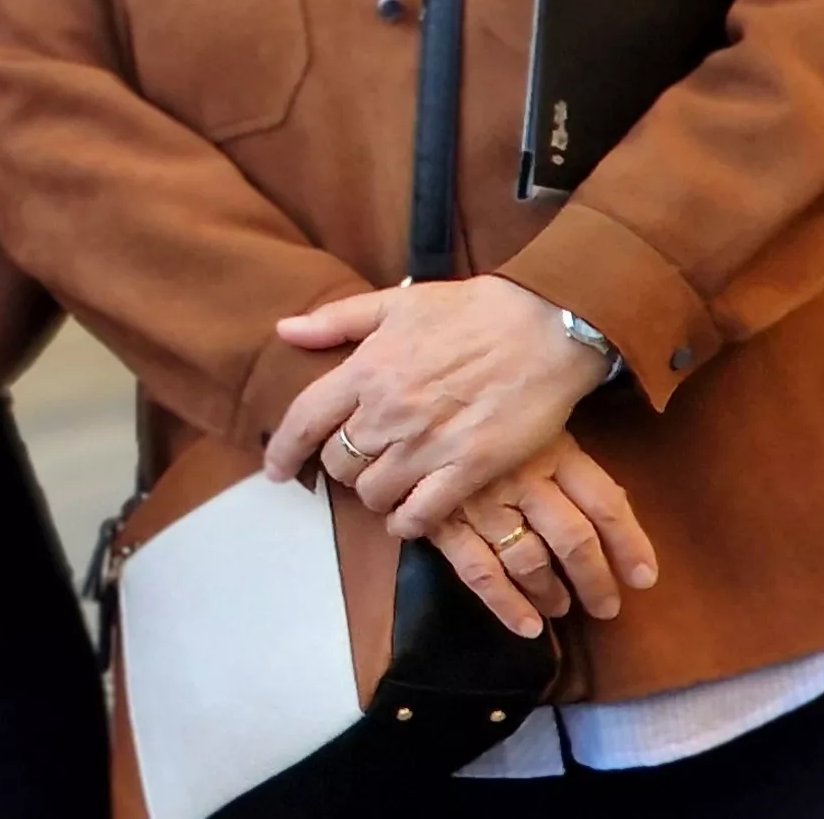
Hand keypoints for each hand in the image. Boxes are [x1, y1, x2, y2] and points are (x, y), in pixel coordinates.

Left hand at [264, 277, 609, 533]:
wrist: (546, 326)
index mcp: (366, 370)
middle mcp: (389, 411)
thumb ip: (336, 320)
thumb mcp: (396, 302)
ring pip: (373, 491)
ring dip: (373, 494)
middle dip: (340, 468)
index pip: (303, 421)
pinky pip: (423, 512)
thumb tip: (284, 331)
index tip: (277, 471)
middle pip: (337, 462)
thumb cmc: (472, 309)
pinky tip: (408, 518)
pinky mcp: (471, 466)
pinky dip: (408, 522)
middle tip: (359, 464)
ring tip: (387, 486)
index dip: (283, 452)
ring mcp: (429, 441)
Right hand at [422, 434, 658, 639]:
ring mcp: (480, 501)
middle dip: (594, 580)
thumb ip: (566, 460)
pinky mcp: (442, 519)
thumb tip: (612, 508)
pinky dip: (505, 603)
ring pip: (529, 559)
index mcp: (552, 449)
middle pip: (572, 538)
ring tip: (560, 608)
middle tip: (605, 607)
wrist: (409, 405)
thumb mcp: (535, 421)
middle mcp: (521, 476)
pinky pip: (479, 570)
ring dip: (550, 592)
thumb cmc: (483, 414)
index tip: (644, 578)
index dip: (630, 545)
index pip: (605, 504)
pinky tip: (527, 626)